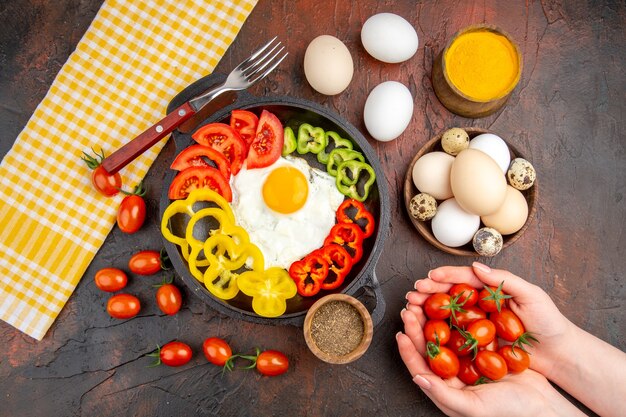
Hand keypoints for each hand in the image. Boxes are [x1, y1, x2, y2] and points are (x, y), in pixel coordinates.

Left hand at [397, 307, 583, 416]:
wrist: (544, 405)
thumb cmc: (510, 412)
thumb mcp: (474, 407)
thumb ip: (444, 394)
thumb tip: (418, 378)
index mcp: (446, 386)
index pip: (420, 365)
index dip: (409, 349)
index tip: (402, 332)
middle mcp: (454, 371)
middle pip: (430, 345)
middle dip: (418, 325)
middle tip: (411, 307)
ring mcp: (468, 358)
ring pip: (445, 334)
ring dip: (435, 317)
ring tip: (427, 301)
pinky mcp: (483, 348)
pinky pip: (466, 329)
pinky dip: (458, 316)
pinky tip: (454, 304)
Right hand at [406, 262, 572, 377]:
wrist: (559, 355)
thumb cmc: (550, 323)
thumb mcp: (532, 295)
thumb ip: (505, 280)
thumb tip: (478, 267)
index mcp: (492, 289)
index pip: (465, 278)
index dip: (446, 276)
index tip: (430, 277)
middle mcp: (481, 304)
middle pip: (450, 294)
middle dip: (429, 291)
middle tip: (413, 293)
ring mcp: (478, 323)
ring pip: (447, 313)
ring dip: (427, 309)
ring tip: (412, 308)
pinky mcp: (477, 343)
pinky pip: (455, 335)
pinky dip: (437, 330)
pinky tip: (424, 329)